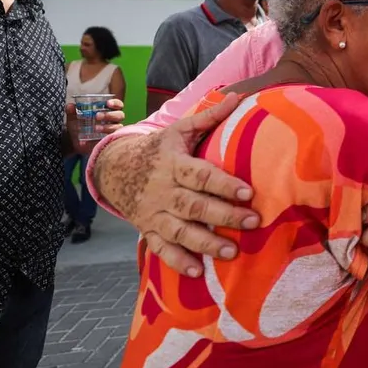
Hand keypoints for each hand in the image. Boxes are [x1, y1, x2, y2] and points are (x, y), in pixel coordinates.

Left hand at [67, 98, 125, 154]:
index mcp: (109, 111)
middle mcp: (114, 121)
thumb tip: (70, 106)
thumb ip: (72, 112)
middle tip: (97, 116)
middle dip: (110, 115)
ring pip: (116, 127)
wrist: (75, 142)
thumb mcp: (74, 119)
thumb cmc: (79, 126)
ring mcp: (113, 132)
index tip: (108, 103)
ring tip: (95, 128)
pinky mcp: (108, 142)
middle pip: (120, 115)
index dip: (115, 103)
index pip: (118, 105)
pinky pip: (108, 140)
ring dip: (107, 127)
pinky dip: (98, 140)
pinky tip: (87, 142)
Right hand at [92, 93, 259, 277]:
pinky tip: (198, 272)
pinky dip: (178, 262)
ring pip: (180, 231)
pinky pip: (161, 249)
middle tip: (252, 222)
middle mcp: (163, 191)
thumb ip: (209, 117)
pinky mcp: (148, 230)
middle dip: (223, 215)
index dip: (223, 184)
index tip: (248, 192)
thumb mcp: (179, 130)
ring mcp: (154, 213)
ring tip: (232, 252)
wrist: (116, 169)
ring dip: (205, 243)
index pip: (200, 175)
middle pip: (194, 206)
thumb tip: (236, 95)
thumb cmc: (159, 149)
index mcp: (173, 164)